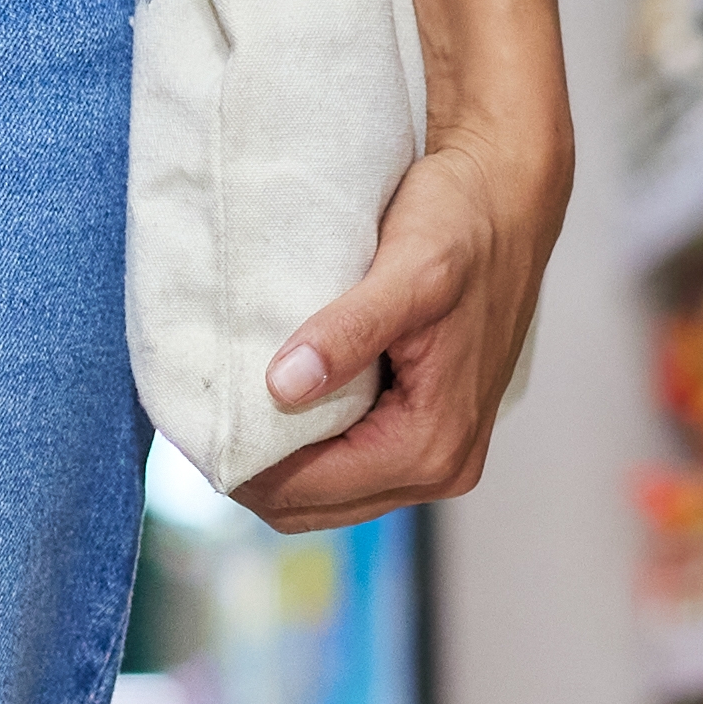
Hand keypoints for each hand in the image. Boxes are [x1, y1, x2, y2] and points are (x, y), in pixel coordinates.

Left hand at [230, 112, 565, 528]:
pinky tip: (274, 399)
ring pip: (324, 496)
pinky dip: (305, 446)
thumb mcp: (409, 270)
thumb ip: (349, 331)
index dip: (243, 465)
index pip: (307, 491)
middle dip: (252, 471)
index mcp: (433, 443)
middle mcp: (442, 467)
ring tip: (231, 407)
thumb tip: (283, 385)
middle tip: (199, 415)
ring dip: (276, 462)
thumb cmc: (464, 223)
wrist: (509, 196)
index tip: (193, 421)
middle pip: (310, 507)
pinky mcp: (427, 433)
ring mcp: (437, 457)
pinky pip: (347, 466)